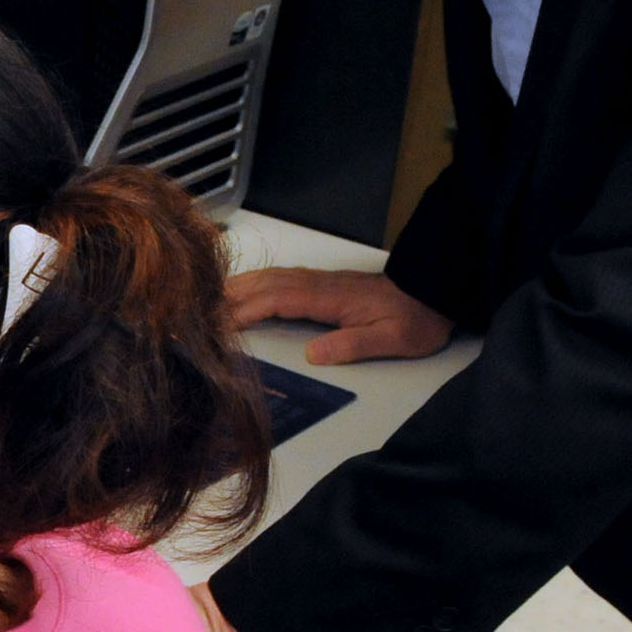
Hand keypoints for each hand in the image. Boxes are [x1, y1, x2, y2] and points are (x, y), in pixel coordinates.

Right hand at [227, 266, 453, 365]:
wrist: (435, 292)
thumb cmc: (415, 319)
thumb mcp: (392, 340)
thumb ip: (352, 345)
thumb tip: (312, 354)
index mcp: (330, 298)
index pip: (277, 300)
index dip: (245, 310)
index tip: (217, 322)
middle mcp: (319, 284)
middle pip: (265, 284)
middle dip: (229, 295)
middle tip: (196, 308)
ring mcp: (320, 280)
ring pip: (270, 277)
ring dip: (239, 285)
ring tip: (209, 296)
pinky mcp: (324, 283)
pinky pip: (280, 277)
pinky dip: (256, 281)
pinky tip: (245, 287)